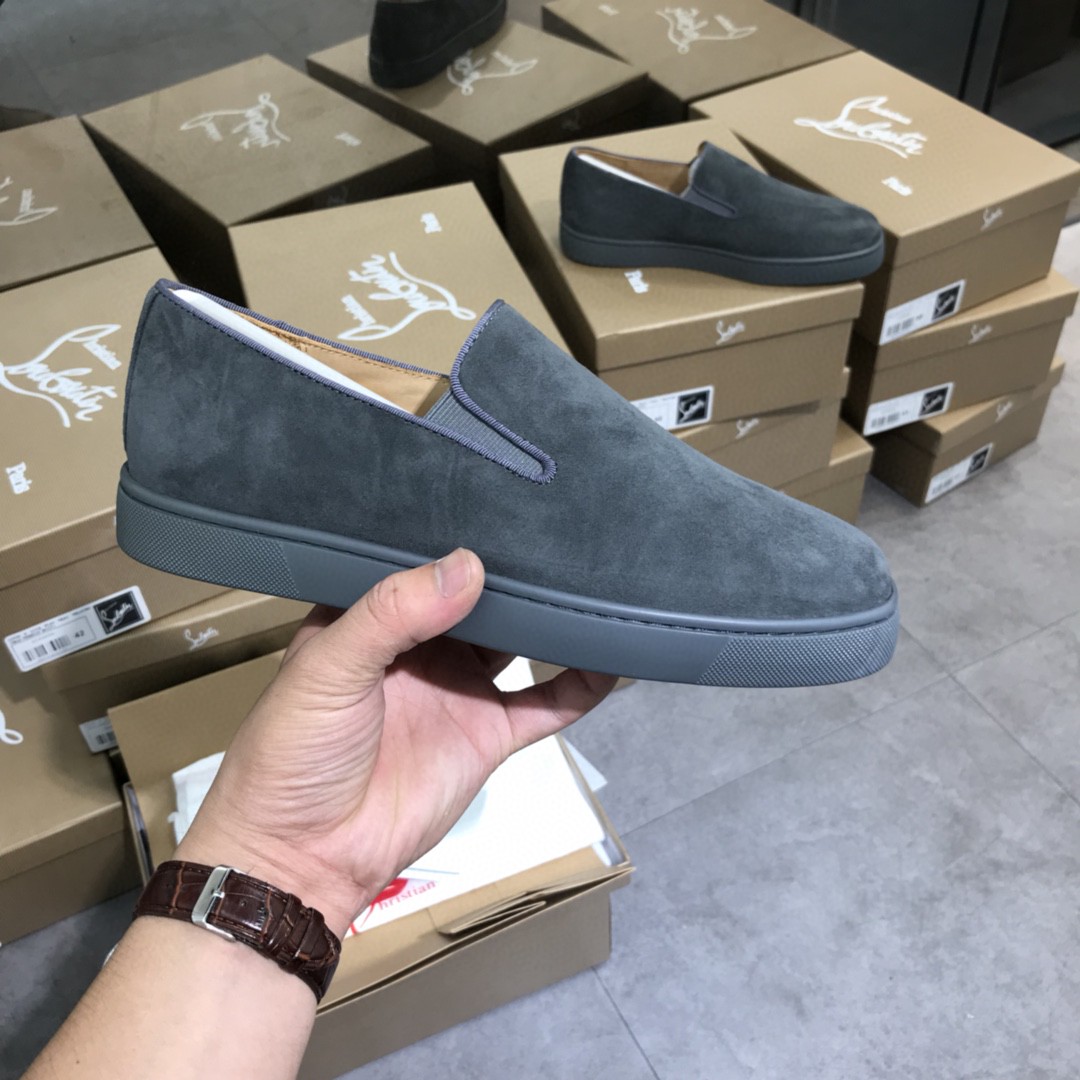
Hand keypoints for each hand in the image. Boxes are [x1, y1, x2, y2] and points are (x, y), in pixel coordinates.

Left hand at [175, 549, 616, 936]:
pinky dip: (582, 682)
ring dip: (552, 616)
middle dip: (515, 567)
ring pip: (520, 642)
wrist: (305, 858)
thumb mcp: (328, 667)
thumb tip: (470, 566)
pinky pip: (546, 703)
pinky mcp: (489, 735)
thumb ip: (393, 613)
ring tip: (595, 573)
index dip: (456, 531)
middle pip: (480, 598)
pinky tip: (616, 655)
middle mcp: (422, 647)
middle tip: (563, 524)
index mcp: (372, 618)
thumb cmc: (295, 751)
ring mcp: (460, 690)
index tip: (504, 492)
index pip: (422, 563)